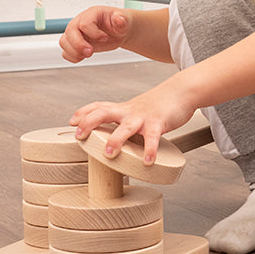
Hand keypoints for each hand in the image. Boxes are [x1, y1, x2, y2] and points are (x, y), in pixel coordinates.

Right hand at [59, 6, 130, 63]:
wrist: (118, 32)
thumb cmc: (119, 24)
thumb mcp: (124, 21)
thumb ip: (121, 20)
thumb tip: (119, 19)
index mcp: (92, 14)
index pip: (84, 23)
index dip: (94, 33)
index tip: (104, 38)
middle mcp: (80, 22)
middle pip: (70, 32)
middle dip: (79, 44)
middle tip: (91, 52)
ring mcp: (76, 33)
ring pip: (64, 42)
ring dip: (74, 52)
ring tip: (87, 54)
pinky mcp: (75, 43)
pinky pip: (65, 51)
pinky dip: (72, 57)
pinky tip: (83, 57)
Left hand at [70, 76, 196, 164]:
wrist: (182, 91)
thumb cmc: (160, 104)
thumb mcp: (138, 109)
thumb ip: (126, 120)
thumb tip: (116, 138)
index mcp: (124, 108)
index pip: (99, 106)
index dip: (84, 113)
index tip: (72, 122)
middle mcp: (130, 111)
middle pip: (104, 112)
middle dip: (89, 123)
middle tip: (79, 136)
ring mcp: (143, 117)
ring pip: (126, 127)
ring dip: (116, 140)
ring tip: (110, 155)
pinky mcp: (159, 123)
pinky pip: (153, 138)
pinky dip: (149, 150)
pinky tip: (147, 162)